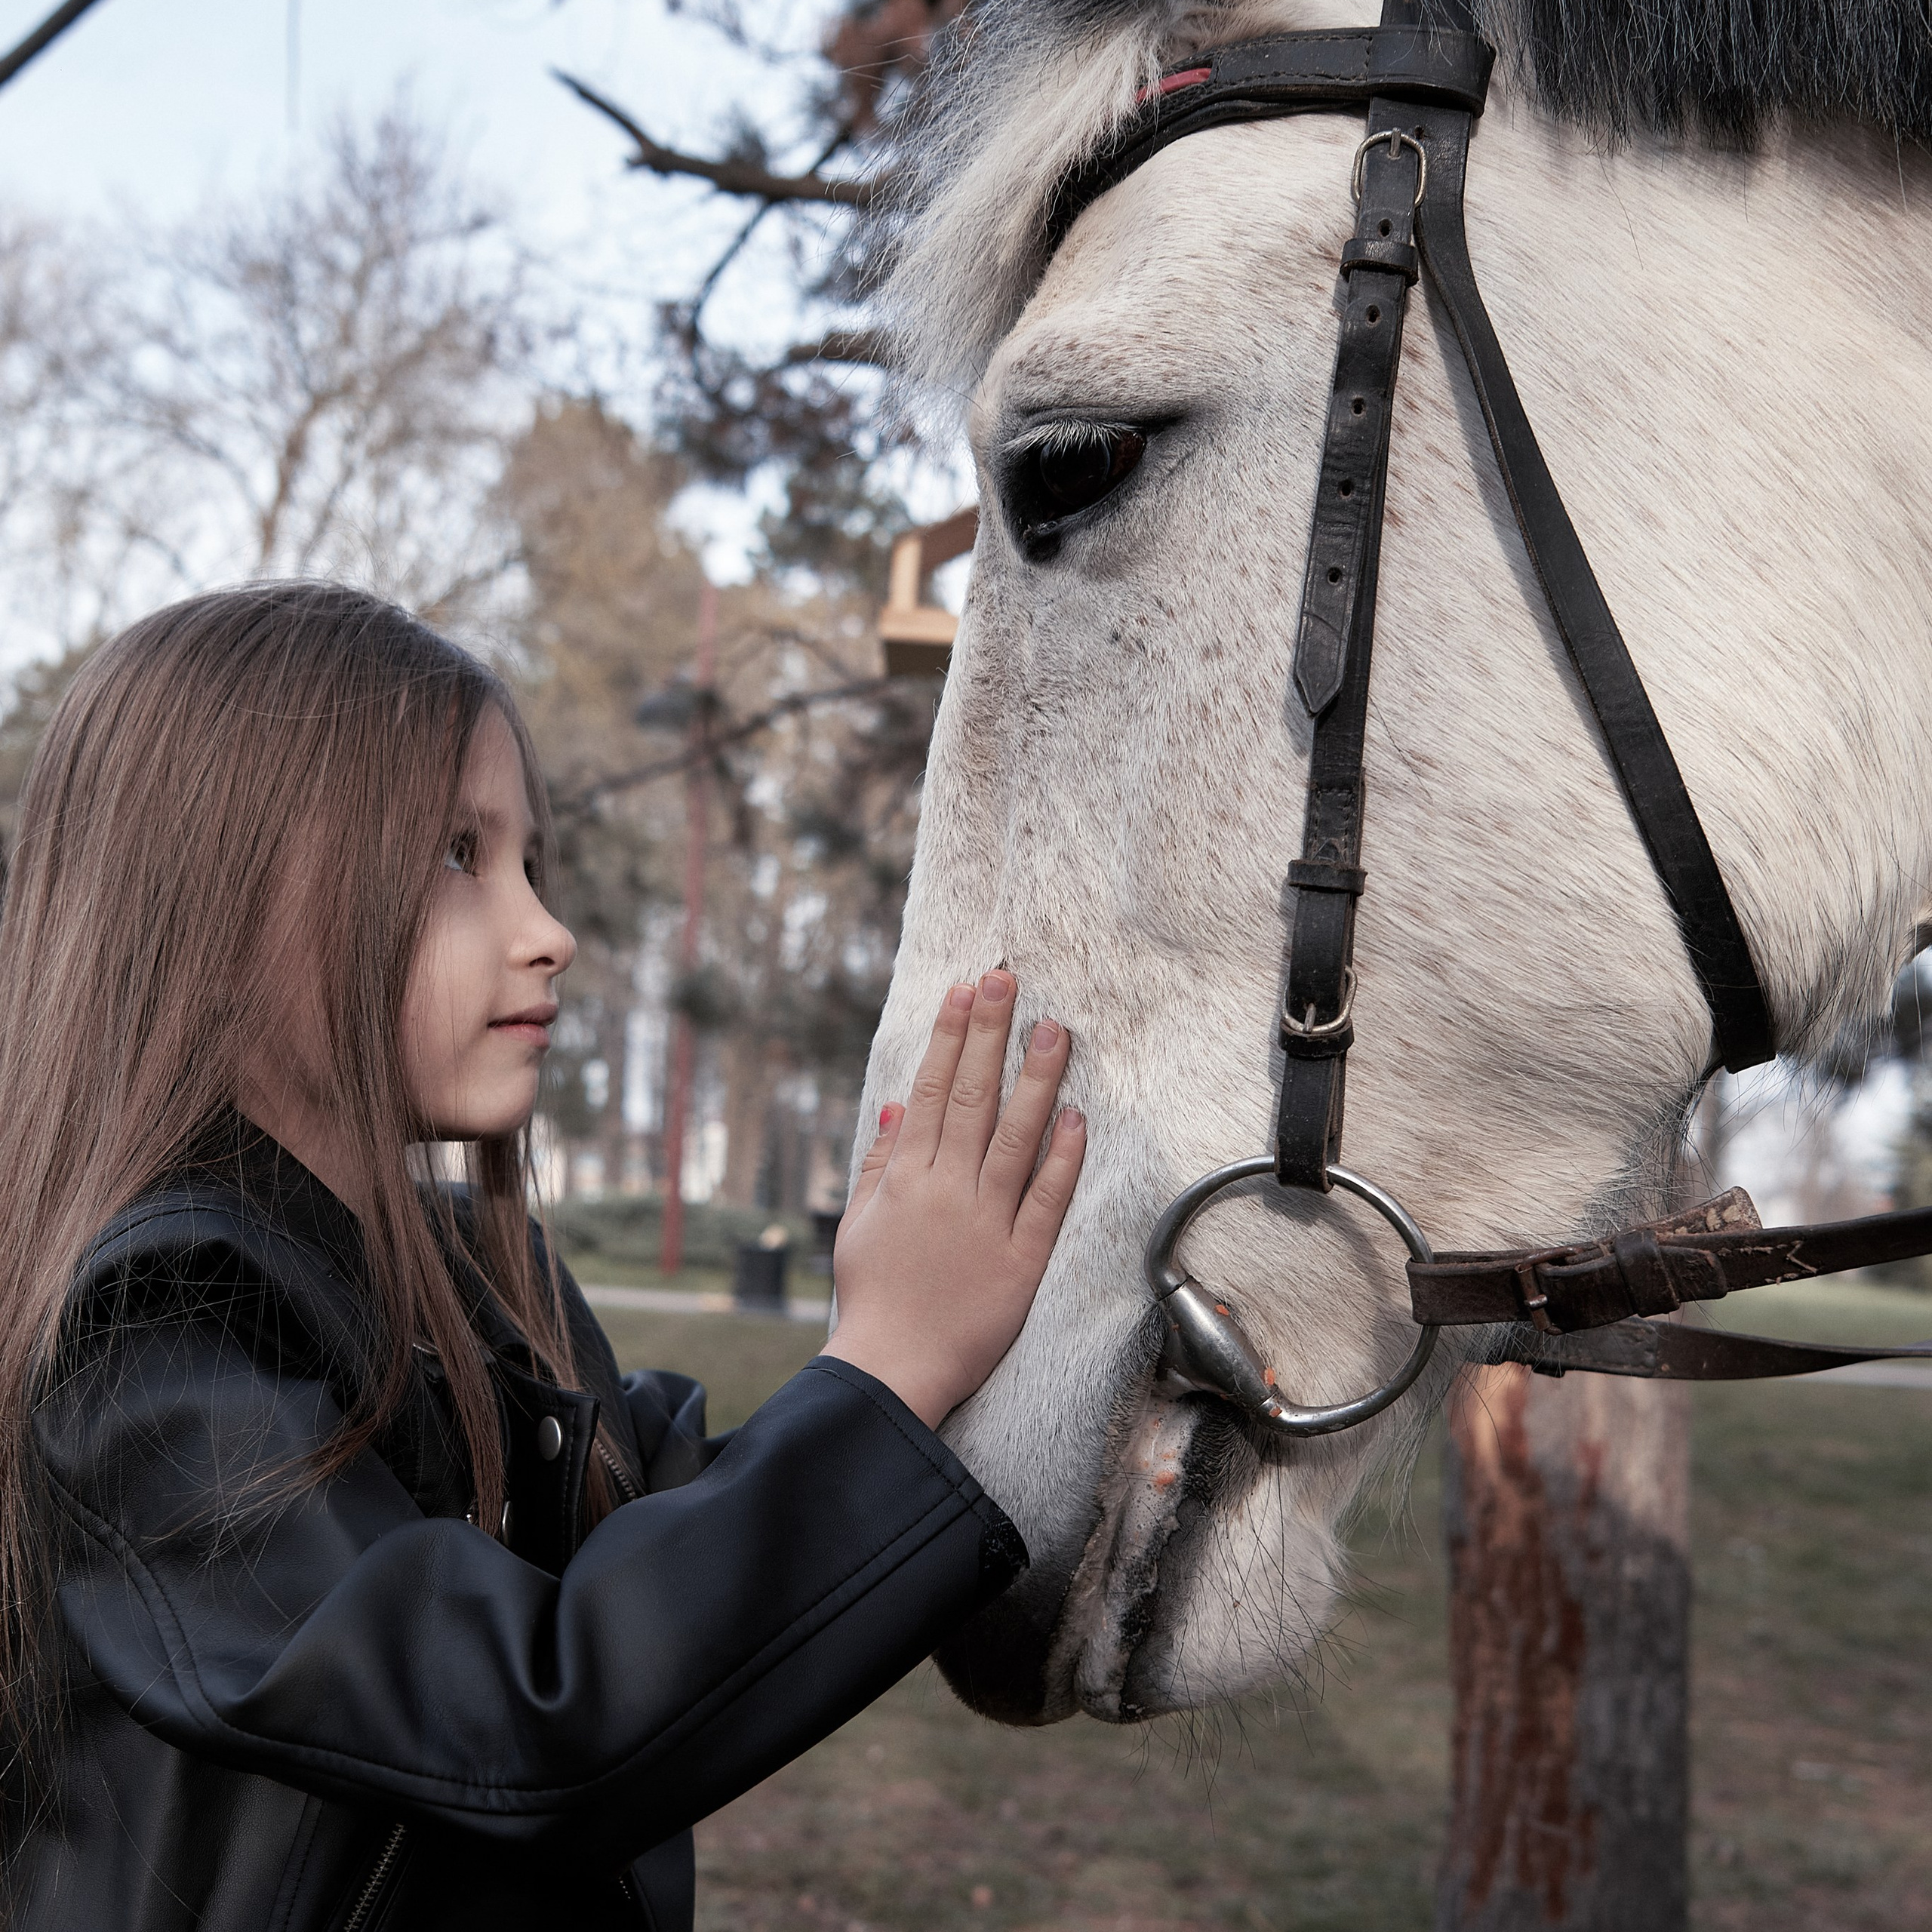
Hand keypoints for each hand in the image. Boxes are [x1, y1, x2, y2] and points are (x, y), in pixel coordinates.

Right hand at [823, 970, 1085, 1428]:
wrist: (891, 1369)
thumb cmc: (874, 1298)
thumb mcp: (860, 1223)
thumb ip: (880, 1162)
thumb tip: (897, 1105)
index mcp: (906, 1178)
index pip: (930, 1091)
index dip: (950, 1037)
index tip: (965, 991)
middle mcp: (946, 1190)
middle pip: (971, 1098)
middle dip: (989, 1034)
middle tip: (1008, 979)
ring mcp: (986, 1222)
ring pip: (1015, 1136)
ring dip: (1036, 1079)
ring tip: (1055, 1029)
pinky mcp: (1021, 1260)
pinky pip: (1047, 1200)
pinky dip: (1063, 1157)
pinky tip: (1077, 1116)